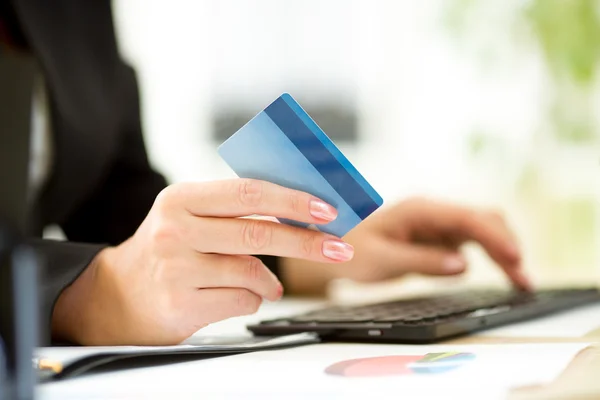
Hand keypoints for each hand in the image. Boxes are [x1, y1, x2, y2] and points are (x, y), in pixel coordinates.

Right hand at [51, 179, 353, 344]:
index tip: (327, 209)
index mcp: (181, 199)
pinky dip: (253, 298)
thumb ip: (235, 211)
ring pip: (252, 271)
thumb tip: (301, 210)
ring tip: (270, 284)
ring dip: (271, 280)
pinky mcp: (181, 305)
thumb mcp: (191, 217)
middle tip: (338, 248)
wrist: (120, 296)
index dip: (292, 200)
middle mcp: (175, 231)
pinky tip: (238, 295)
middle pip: (258, 233)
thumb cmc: (170, 250)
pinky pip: (242, 300)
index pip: (248, 192)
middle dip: (306, 242)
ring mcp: (176, 270)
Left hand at [282, 197, 531, 293]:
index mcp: (419, 210)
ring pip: (484, 232)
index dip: (495, 237)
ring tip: (523, 284)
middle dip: (506, 246)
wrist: (336, 247)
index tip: (515, 258)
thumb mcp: (381, 260)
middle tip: (523, 280)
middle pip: (483, 221)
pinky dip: (493, 259)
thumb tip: (463, 266)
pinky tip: (507, 276)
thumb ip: (421, 262)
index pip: (467, 218)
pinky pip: (475, 244)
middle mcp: (434, 213)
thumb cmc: (352, 250)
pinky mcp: (441, 238)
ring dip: (505, 253)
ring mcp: (439, 224)